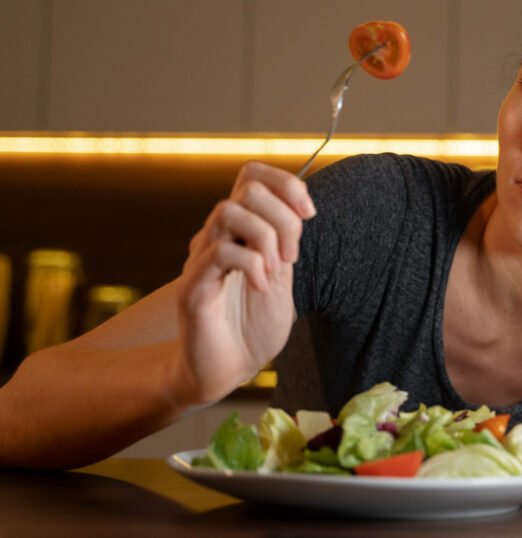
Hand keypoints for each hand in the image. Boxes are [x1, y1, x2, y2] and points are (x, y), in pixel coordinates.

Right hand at [173, 161, 315, 406]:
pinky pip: (220, 252)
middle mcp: (216, 236)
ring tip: (276, 271)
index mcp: (239, 229)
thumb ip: (284, 239)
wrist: (229, 368)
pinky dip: (252, 265)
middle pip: (247, 189)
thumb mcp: (281, 273)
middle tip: (291, 257)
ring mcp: (201, 259)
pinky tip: (262, 287)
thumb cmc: (254, 324)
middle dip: (283, 217)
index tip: (309, 213)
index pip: (251, 174)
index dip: (285, 182)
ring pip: (229, 211)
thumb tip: (300, 205)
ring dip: (265, 238)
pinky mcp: (192, 287)